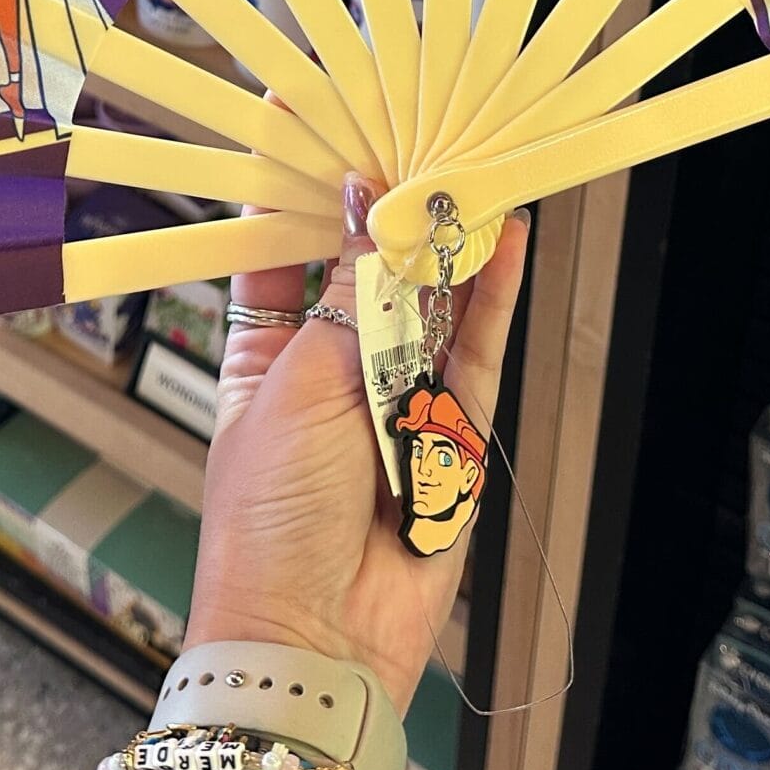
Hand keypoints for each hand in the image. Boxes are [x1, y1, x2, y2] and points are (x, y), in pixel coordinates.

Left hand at [190, 179, 532, 710]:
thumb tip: (369, 204)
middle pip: (365, 275)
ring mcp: (391, 403)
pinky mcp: (449, 435)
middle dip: (387, 214)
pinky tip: (505, 243)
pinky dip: (492, 299)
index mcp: (263, 360)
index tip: (315, 134)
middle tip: (413, 136)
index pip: (279, 261)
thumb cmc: (271, 521)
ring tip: (470, 171)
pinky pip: (475, 355)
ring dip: (446, 245)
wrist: (315, 635)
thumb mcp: (300, 386)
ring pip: (429, 306)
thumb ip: (353, 295)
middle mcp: (329, 374)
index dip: (299, 201)